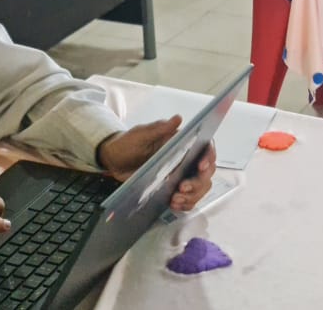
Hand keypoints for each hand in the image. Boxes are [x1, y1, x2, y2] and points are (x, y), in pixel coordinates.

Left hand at [98, 117, 216, 213]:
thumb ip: (159, 128)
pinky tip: (174, 204)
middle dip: (198, 182)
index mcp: (181, 142)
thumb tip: (177, 119)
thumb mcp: (141, 134)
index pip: (205, 147)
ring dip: (193, 195)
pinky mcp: (173, 189)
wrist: (113, 161)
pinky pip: (188, 199)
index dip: (209, 156)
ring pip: (200, 187)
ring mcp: (180, 175)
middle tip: (182, 187)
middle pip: (206, 171)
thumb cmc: (127, 144)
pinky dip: (185, 204)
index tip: (201, 166)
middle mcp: (185, 159)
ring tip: (176, 198)